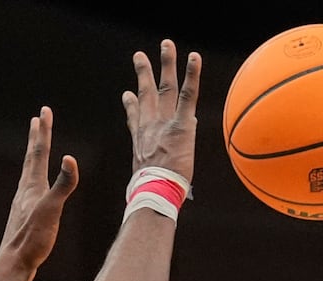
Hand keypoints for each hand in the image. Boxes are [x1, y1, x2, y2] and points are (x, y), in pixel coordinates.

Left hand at [0, 105, 78, 280]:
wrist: (13, 265)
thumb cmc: (32, 239)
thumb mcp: (51, 210)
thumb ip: (63, 185)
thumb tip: (70, 158)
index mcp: (32, 186)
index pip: (39, 152)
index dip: (44, 131)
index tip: (44, 111)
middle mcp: (25, 191)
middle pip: (31, 159)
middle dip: (37, 138)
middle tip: (38, 119)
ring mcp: (23, 204)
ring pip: (30, 174)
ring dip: (34, 158)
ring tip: (37, 150)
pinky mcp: (25, 218)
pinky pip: (32, 191)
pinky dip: (36, 180)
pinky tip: (36, 189)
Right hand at [122, 39, 201, 182]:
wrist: (154, 191)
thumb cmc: (153, 194)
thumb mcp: (147, 182)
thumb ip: (152, 174)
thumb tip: (154, 180)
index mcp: (141, 141)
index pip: (135, 118)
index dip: (132, 105)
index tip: (127, 94)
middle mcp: (150, 126)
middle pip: (146, 94)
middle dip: (144, 73)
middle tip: (140, 56)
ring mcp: (165, 122)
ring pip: (165, 86)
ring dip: (166, 63)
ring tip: (166, 44)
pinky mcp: (181, 123)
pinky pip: (187, 94)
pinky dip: (191, 75)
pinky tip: (194, 57)